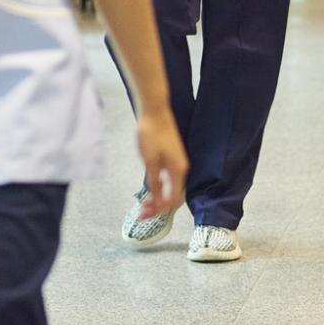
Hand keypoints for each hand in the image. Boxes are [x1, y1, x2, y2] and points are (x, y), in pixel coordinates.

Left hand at [133, 105, 186, 220]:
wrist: (155, 110)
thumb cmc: (152, 133)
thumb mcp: (150, 160)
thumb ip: (154, 182)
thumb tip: (156, 201)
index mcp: (178, 171)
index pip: (173, 199)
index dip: (159, 210)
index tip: (144, 214)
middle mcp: (181, 168)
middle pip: (173, 195)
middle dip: (158, 207)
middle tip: (141, 214)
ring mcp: (177, 162)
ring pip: (170, 187)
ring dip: (157, 198)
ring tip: (143, 205)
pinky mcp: (171, 157)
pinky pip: (168, 179)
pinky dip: (159, 187)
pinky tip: (149, 190)